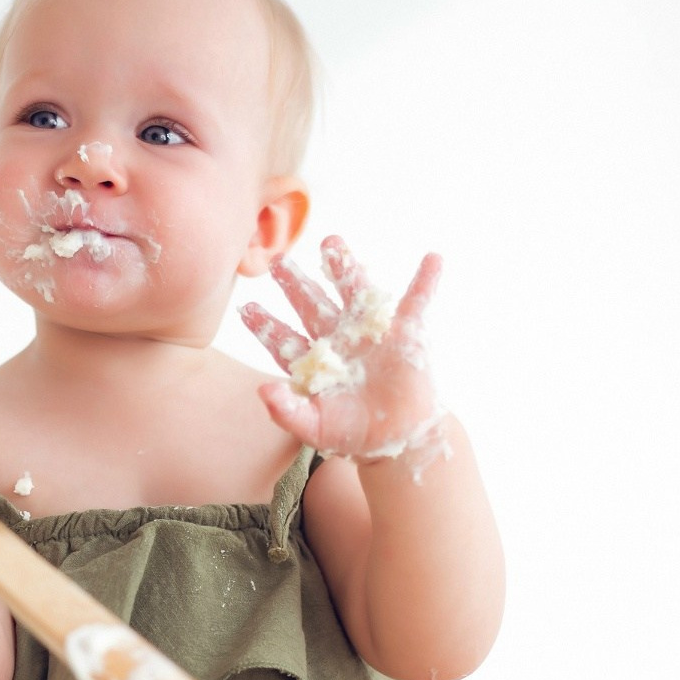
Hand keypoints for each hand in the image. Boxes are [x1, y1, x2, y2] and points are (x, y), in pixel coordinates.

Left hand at [241, 239, 444, 463]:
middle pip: (312, 304)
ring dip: (344, 266)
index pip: (283, 338)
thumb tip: (262, 390)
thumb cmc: (352, 434)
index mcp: (312, 361)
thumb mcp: (315, 428)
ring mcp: (370, 332)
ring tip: (331, 242)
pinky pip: (417, 302)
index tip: (246, 308)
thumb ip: (287, 411)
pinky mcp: (406, 334)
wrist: (398, 438)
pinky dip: (426, 282)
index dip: (266, 324)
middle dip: (296, 284)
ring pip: (354, 291)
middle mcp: (337, 339)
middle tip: (278, 262)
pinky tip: (433, 259)